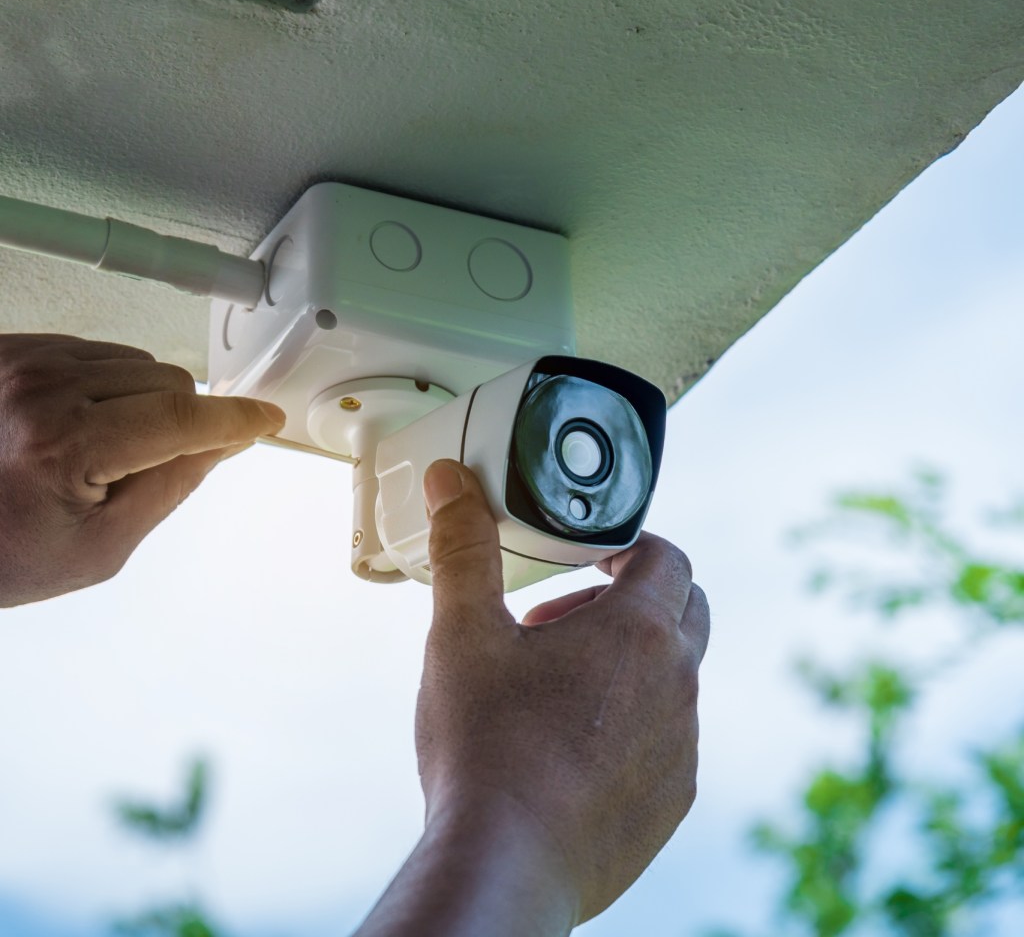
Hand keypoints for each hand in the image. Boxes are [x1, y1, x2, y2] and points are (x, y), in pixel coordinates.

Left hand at [0, 334, 285, 606]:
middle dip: (180, 421)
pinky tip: (76, 424)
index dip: (236, 419)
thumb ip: (171, 487)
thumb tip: (221, 443)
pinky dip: (104, 385)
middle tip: (143, 467)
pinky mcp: (7, 347)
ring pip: (136, 362)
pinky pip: (93, 351)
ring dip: (142, 401)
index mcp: (65, 444)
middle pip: (168, 381)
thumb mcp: (100, 547)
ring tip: (97, 450)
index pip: (183, 417)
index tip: (264, 419)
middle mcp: (39, 387)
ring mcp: (18, 360)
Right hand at [355, 459, 708, 935]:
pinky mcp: (672, 801)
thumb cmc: (486, 747)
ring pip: (674, 679)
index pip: (666, 557)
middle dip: (628, 601)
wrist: (504, 867)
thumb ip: (463, 550)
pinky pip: (668, 739)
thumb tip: (452, 482)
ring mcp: (681, 747)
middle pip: (684, 611)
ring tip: (552, 687)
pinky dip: (632, 723)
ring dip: (627, 664)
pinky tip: (569, 748)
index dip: (627, 546)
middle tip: (559, 623)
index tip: (586, 558)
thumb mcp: (463, 634)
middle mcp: (677, 686)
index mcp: (638, 634)